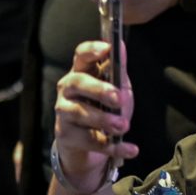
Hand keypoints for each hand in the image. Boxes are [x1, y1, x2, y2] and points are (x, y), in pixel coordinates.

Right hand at [53, 38, 134, 185]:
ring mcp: (64, 113)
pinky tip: (131, 148)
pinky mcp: (67, 136)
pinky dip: (114, 147)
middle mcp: (67, 90)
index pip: (81, 56)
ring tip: (123, 126)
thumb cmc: (103, 108)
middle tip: (119, 98)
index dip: (92, 50)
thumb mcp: (115, 88)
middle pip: (77, 83)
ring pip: (80, 113)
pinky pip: (91, 141)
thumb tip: (120, 46)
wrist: (90, 145)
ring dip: (104, 119)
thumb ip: (118, 70)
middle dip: (99, 89)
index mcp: (80, 72)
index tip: (108, 49)